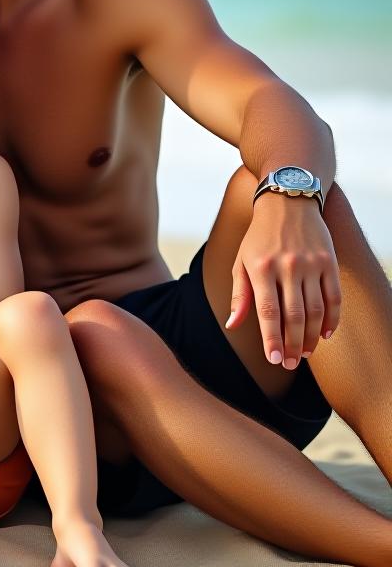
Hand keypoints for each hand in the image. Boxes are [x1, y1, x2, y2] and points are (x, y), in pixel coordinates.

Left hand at [226, 192, 340, 368]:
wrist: (287, 202)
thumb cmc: (258, 237)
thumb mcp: (241, 261)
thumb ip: (239, 295)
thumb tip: (232, 325)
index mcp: (260, 267)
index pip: (268, 311)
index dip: (271, 338)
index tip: (273, 360)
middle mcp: (287, 266)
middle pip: (293, 315)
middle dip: (291, 344)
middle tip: (289, 364)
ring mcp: (310, 264)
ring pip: (315, 310)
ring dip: (310, 336)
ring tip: (303, 353)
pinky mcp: (329, 262)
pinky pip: (334, 298)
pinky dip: (331, 320)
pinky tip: (324, 335)